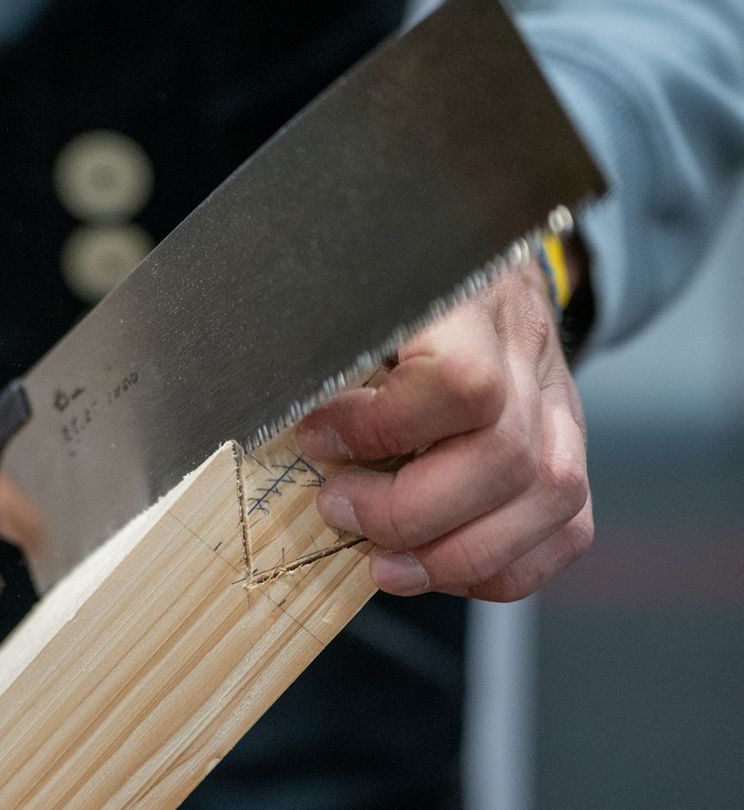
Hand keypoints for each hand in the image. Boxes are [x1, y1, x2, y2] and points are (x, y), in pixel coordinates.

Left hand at [296, 266, 593, 600]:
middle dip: (407, 511)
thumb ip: (323, 346)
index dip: (381, 428)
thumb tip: (277, 411)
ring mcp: (561, 405)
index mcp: (470, 301)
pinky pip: (566, 531)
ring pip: (546, 500)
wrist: (471, 265)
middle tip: (338, 509)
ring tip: (381, 562)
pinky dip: (499, 568)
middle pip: (503, 458)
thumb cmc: (390, 288)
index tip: (316, 437)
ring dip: (453, 556)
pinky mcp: (569, 452)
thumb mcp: (349, 295)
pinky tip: (437, 565)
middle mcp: (528, 352)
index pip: (460, 382)